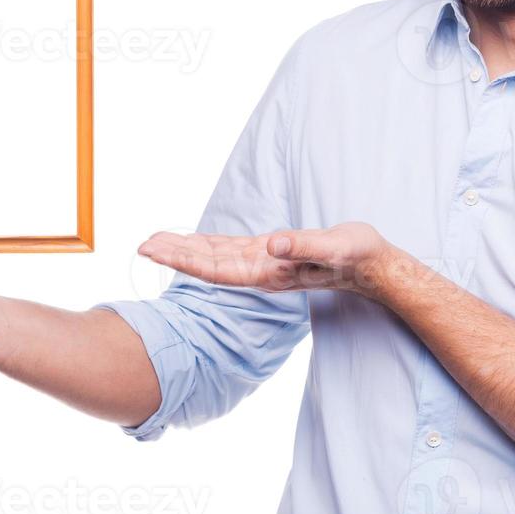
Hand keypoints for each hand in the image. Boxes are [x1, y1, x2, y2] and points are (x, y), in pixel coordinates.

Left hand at [137, 221, 396, 297]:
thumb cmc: (356, 256)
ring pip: (215, 256)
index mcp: (270, 272)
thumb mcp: (333, 246)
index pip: (216, 268)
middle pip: (208, 263)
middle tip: (141, 245)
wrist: (373, 266)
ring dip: (185, 250)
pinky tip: (191, 241)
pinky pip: (231, 250)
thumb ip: (304, 247)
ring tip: (155, 242)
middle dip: (174, 255)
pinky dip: (207, 245)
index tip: (155, 253)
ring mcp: (264, 263)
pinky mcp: (271, 253)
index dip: (183, 260)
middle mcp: (261, 270)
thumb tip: (273, 244)